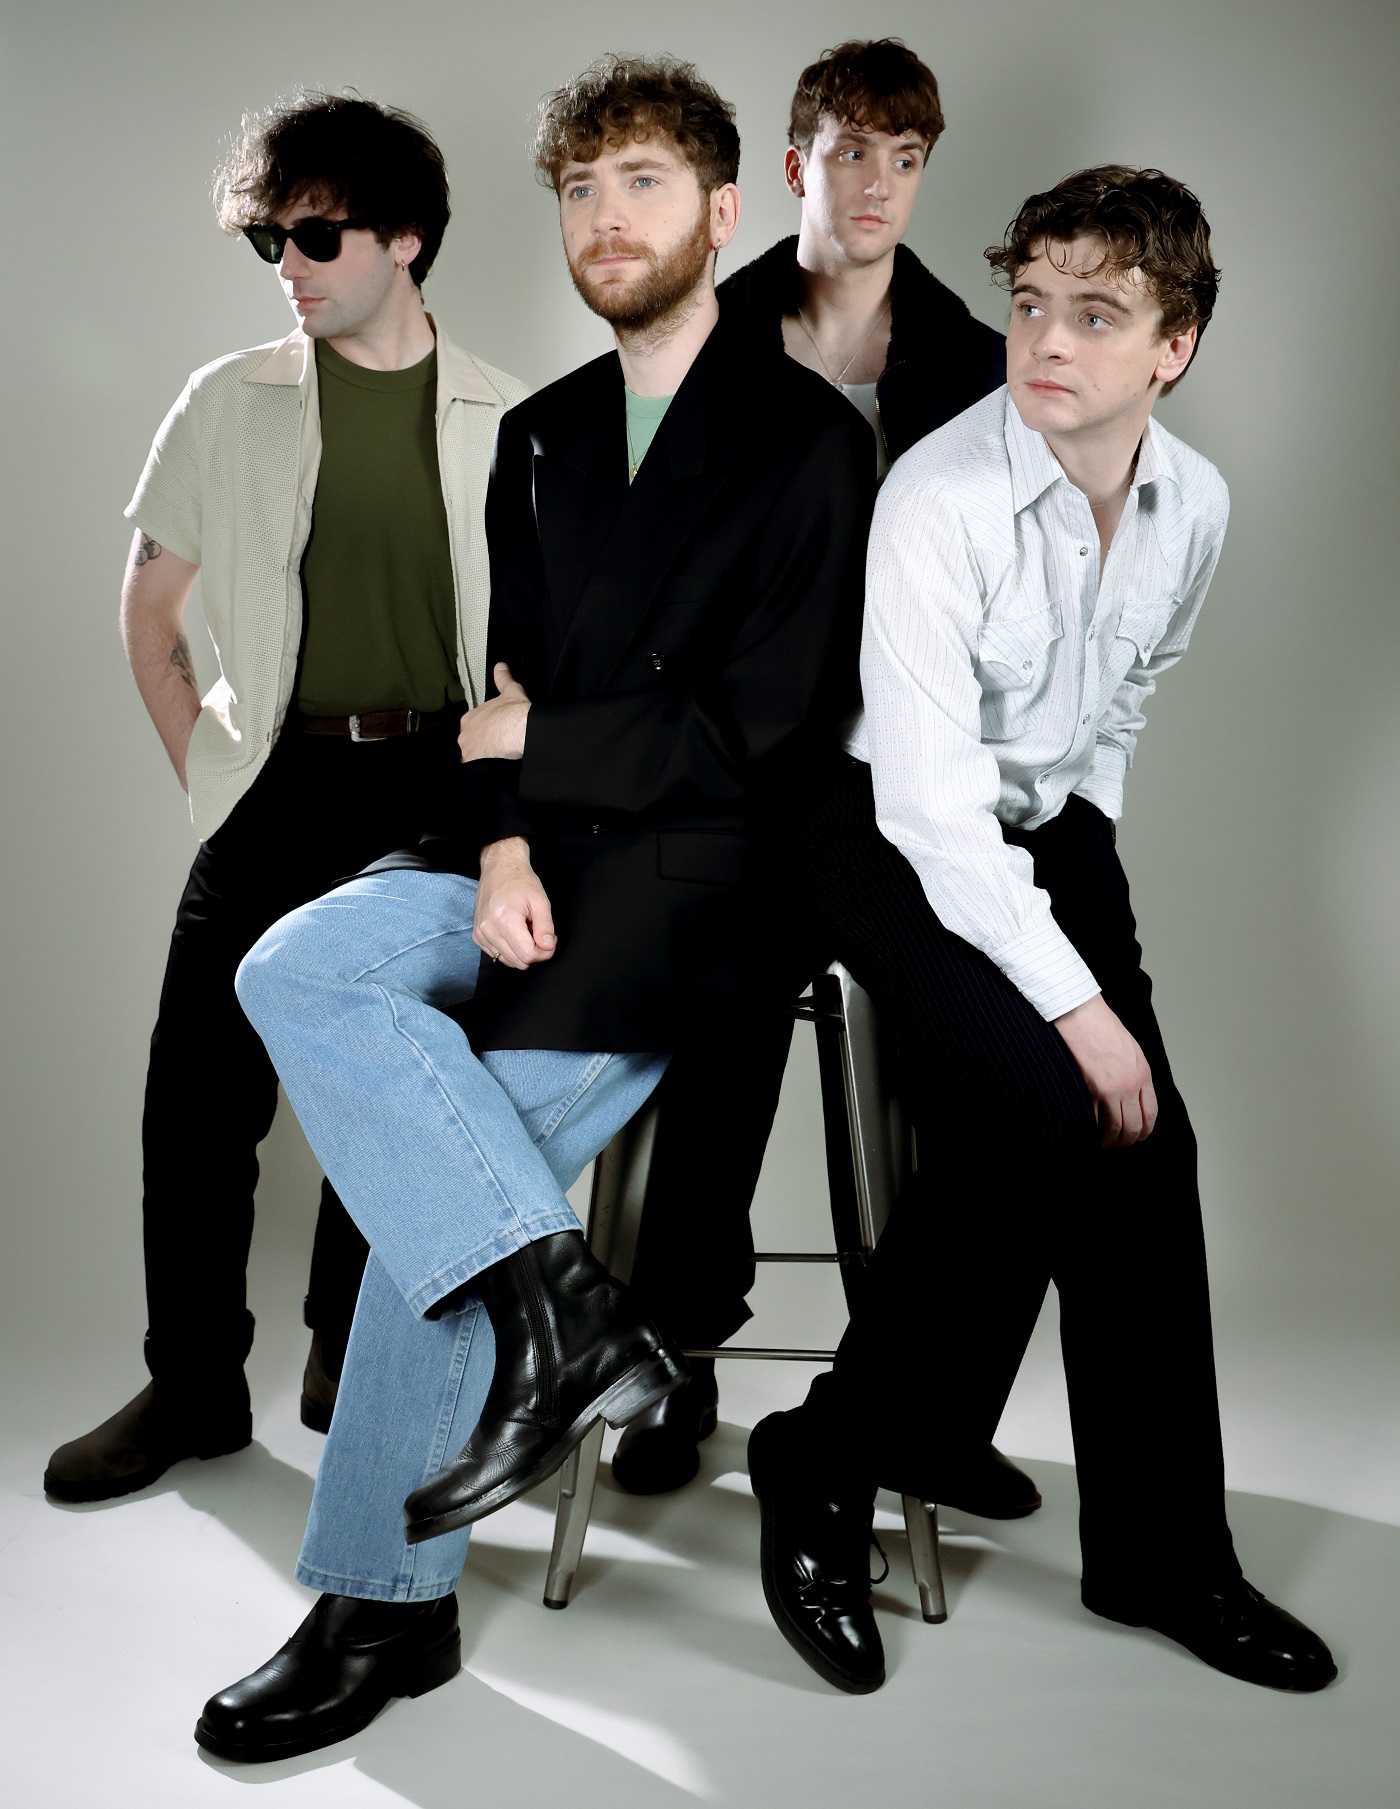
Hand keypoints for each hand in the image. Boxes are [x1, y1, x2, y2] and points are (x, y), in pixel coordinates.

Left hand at [458, 663, 531, 762]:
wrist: (518, 730)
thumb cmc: (513, 710)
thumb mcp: (510, 691)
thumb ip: (503, 679)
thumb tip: (500, 665)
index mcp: (469, 718)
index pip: (474, 726)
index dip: (487, 729)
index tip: (498, 731)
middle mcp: (464, 735)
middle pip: (473, 742)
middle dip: (483, 745)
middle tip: (500, 746)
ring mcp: (468, 751)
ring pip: (475, 757)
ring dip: (484, 758)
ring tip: (500, 759)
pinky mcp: (475, 765)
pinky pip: (479, 769)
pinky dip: (486, 769)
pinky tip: (497, 769)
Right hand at [473, 837, 556, 968]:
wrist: (499, 868)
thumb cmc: (520, 881)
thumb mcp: (540, 901)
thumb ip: (546, 927)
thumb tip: (548, 947)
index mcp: (504, 919)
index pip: (527, 955)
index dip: (543, 952)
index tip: (548, 939)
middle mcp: (488, 929)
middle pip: (518, 961)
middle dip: (533, 952)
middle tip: (537, 932)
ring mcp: (480, 934)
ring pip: (508, 961)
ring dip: (521, 950)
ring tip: (524, 929)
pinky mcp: (477, 936)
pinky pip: (498, 955)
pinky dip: (510, 949)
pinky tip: (514, 931)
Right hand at [1052, 993, 1157, 1147]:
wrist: (1079, 1012)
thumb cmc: (1100, 1025)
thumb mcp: (1130, 1048)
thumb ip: (1135, 1071)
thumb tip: (1132, 1094)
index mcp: (1143, 1073)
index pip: (1151, 1113)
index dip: (1144, 1130)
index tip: (1137, 1136)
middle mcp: (1131, 1084)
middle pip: (1135, 1126)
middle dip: (1127, 1140)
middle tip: (1117, 1144)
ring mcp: (1111, 1088)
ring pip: (1116, 1128)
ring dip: (1109, 1140)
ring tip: (1102, 1142)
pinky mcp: (1091, 1089)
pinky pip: (1095, 1119)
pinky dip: (1092, 1129)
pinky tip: (1088, 1130)